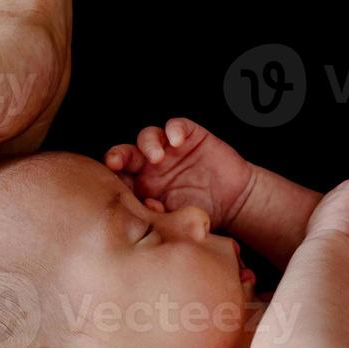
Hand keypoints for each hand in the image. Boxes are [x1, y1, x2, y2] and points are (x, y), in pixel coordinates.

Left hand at [105, 118, 254, 230]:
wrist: (236, 204)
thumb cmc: (204, 214)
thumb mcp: (178, 221)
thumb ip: (159, 215)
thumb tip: (146, 207)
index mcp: (143, 187)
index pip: (119, 180)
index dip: (113, 182)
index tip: (112, 189)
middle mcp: (151, 167)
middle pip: (125, 155)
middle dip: (117, 156)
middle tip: (116, 163)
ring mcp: (170, 150)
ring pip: (147, 137)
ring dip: (147, 144)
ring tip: (156, 157)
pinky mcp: (189, 137)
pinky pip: (176, 126)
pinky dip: (174, 130)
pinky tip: (177, 141)